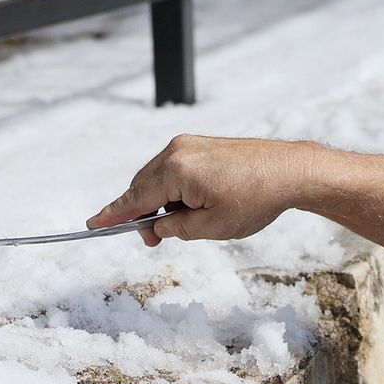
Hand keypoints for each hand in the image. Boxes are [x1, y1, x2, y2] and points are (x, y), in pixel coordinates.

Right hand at [87, 134, 311, 246]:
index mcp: (176, 171)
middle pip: (142, 186)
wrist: (290, 171)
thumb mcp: (212, 227)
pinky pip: (174, 169)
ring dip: (160, 201)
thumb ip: (176, 228)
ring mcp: (189, 144)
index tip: (93, 224)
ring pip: (157, 178)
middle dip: (143, 213)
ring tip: (183, 223)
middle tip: (154, 239)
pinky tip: (192, 204)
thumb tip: (157, 226)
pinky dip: (173, 188)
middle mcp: (177, 151)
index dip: (113, 215)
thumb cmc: (255, 199)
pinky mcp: (201, 144)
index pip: (135, 198)